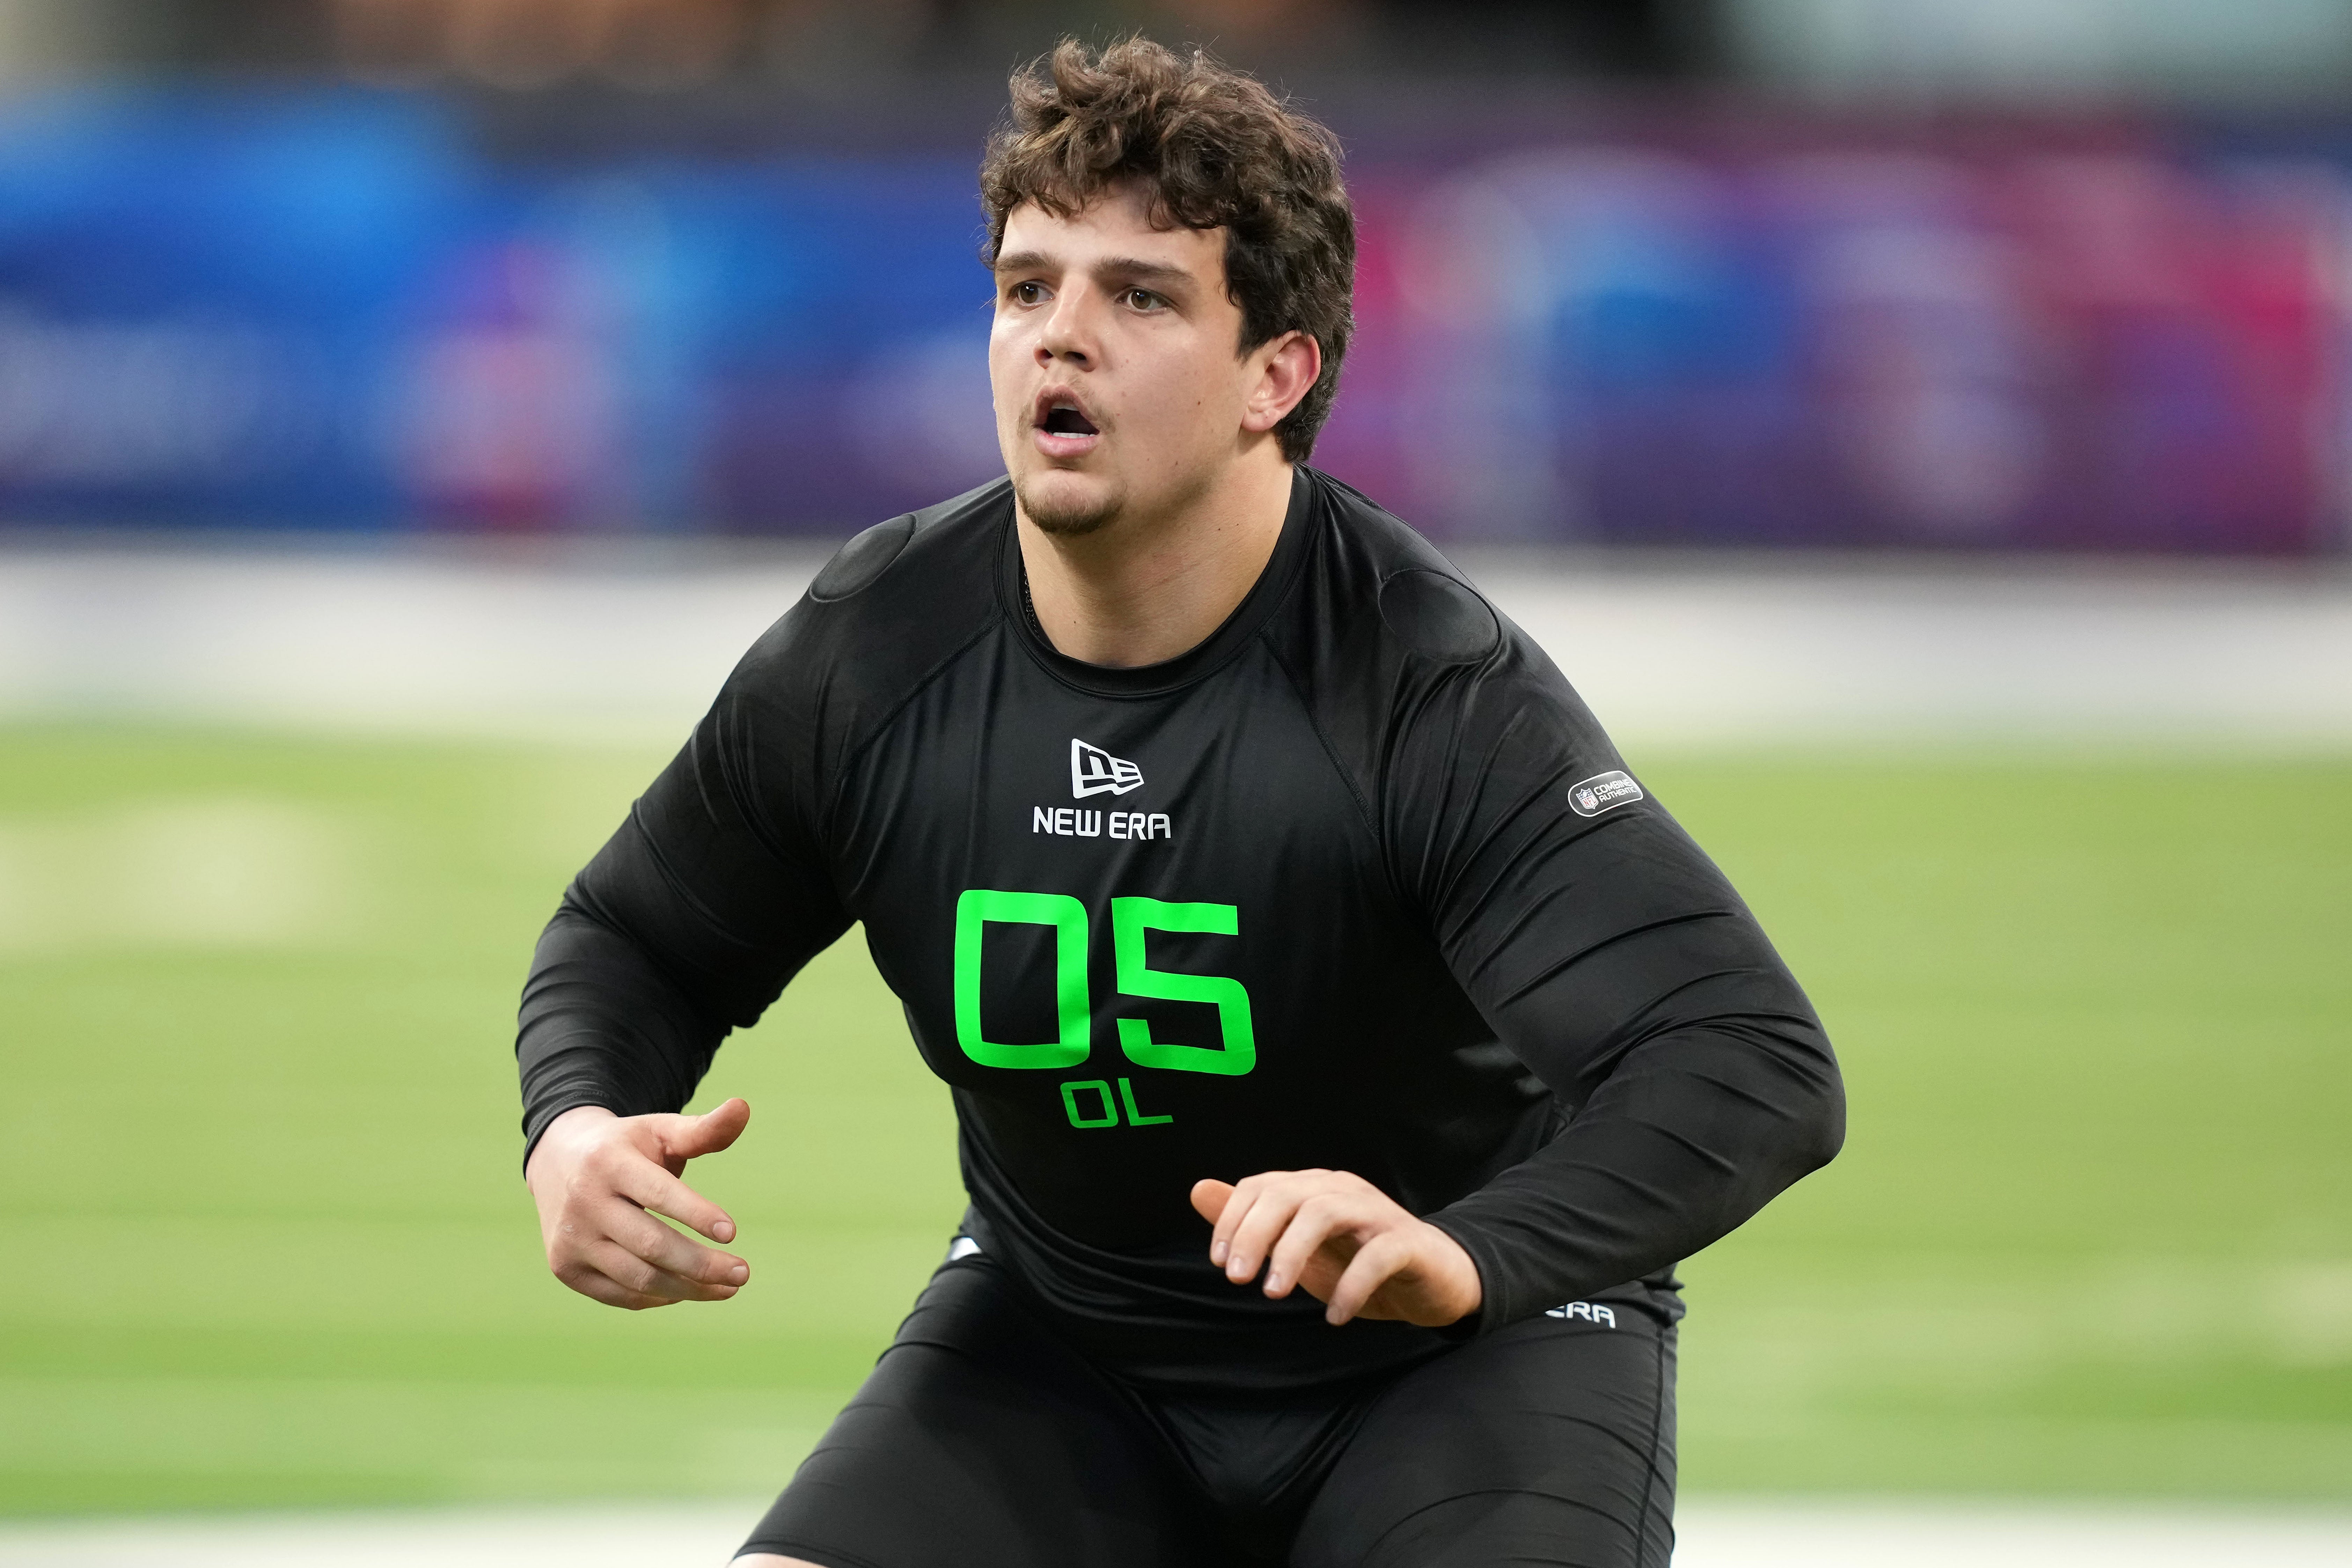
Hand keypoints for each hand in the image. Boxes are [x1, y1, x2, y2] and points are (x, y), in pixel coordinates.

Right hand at [524, 1098, 751, 1309]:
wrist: (558, 1161)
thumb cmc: (626, 1147)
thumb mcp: (659, 1130)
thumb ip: (703, 1129)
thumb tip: (743, 1107)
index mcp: (608, 1162)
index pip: (657, 1194)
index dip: (696, 1214)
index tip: (731, 1233)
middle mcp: (583, 1203)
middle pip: (650, 1245)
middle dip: (702, 1264)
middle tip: (742, 1274)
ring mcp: (570, 1240)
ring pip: (637, 1278)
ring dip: (688, 1288)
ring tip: (728, 1288)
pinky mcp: (565, 1268)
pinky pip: (619, 1294)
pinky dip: (658, 1297)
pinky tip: (688, 1290)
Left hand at [1190, 1169, 1481, 1327]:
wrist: (1434, 1280)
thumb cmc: (1358, 1262)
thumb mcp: (1297, 1247)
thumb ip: (1251, 1221)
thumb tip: (1199, 1189)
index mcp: (1314, 1188)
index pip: (1262, 1186)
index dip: (1233, 1219)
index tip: (1219, 1261)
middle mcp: (1344, 1191)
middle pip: (1288, 1194)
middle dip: (1254, 1234)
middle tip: (1237, 1279)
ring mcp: (1378, 1214)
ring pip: (1325, 1213)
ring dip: (1292, 1253)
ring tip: (1274, 1294)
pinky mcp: (1409, 1243)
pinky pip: (1377, 1256)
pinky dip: (1351, 1286)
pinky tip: (1335, 1315)